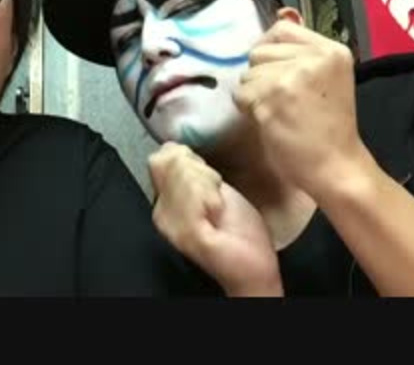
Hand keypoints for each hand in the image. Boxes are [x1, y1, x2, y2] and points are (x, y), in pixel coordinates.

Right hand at [149, 142, 281, 295]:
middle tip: (217, 198)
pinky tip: (218, 211)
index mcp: (164, 202)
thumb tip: (173, 146)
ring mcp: (171, 225)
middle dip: (201, 172)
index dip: (190, 161)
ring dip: (210, 185)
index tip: (211, 183)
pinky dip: (212, 197)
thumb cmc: (238, 234)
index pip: (161, 157)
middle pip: (170, 162)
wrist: (253, 268)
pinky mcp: (187, 233)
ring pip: (184, 174)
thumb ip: (190, 170)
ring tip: (219, 208)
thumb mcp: (212, 190)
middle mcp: (160, 213)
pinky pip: (195, 194)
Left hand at [234, 20, 369, 200]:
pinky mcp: (273, 97)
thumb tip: (261, 39)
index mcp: (332, 50)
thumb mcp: (326, 80)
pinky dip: (248, 110)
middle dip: (260, 75)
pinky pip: (241, 94)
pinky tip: (269, 122)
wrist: (336, 166)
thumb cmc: (327, 128)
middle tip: (280, 99)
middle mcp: (314, 57)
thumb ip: (299, 57)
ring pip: (247, 74)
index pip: (282, 29)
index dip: (268, 50)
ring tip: (277, 112)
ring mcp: (293, 76)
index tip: (273, 72)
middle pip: (259, 51)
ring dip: (253, 94)